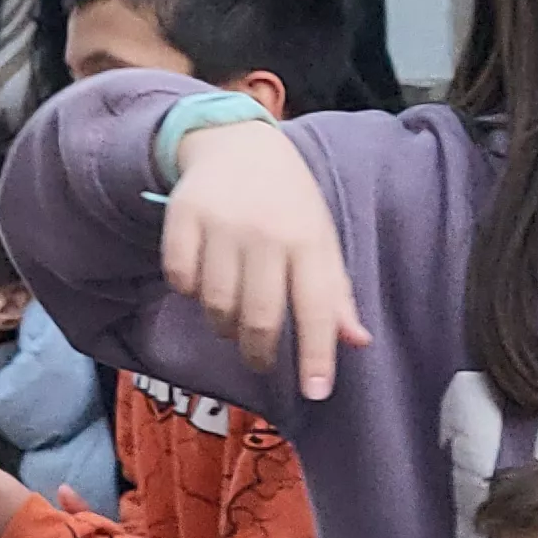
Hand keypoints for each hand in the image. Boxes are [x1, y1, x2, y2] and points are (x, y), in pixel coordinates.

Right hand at [161, 120, 372, 400]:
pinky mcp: (183, 215)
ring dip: (222, 324)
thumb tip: (358, 342)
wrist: (238, 143)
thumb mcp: (320, 239)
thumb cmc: (288, 202)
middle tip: (259, 360)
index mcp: (309, 240)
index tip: (316, 393)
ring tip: (230, 316)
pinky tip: (201, 281)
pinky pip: (179, 279)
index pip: (317, 308)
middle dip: (258, 352)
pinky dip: (188, 291)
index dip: (316, 356)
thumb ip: (335, 293)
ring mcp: (222, 223)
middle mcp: (267, 233)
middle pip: (258, 317)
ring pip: (215, 304)